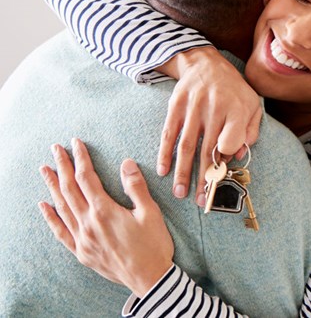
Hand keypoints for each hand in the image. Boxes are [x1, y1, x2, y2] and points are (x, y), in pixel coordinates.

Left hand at [39, 138, 173, 296]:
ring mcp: (82, 239)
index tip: (76, 143)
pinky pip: (60, 232)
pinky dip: (51, 218)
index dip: (81, 159)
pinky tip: (44, 206)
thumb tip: (126, 163)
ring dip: (52, 187)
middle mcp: (88, 223)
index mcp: (105, 211)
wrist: (149, 278)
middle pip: (69, 189)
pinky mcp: (81, 251)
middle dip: (62, 167)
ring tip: (45, 170)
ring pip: (62, 207)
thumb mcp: (151, 213)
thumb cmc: (153, 245)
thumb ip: (136, 187)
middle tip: (55, 149)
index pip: (86, 178)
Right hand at [157, 46, 261, 204]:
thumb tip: (237, 156)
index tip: (223, 170)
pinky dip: (165, 153)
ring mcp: (193, 108)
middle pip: (208, 149)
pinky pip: (169, 134)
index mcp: (237, 109)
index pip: (232, 138)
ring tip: (180, 193)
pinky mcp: (176, 107)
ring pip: (186, 146)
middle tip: (201, 200)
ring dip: (182, 172)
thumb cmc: (233, 90)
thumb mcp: (252, 105)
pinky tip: (163, 171)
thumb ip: (250, 131)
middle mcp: (215, 109)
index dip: (227, 155)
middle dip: (204, 178)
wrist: (205, 63)